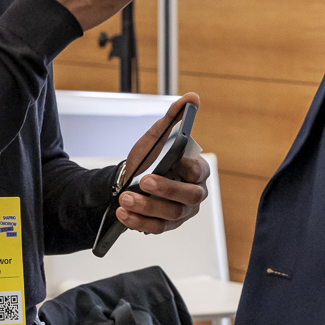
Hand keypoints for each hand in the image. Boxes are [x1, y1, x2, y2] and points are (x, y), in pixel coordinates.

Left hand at [116, 92, 208, 235]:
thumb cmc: (148, 158)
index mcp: (196, 170)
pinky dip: (138, 221)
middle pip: (189, 197)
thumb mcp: (158, 136)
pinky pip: (156, 227)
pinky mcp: (166, 225)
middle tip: (144, 181)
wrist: (128, 181)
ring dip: (146, 206)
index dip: (190, 168)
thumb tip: (192, 97)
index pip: (200, 170)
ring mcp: (181, 212)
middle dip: (166, 190)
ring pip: (170, 214)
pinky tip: (124, 213)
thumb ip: (174, 116)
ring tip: (125, 198)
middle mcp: (193, 193)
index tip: (177, 163)